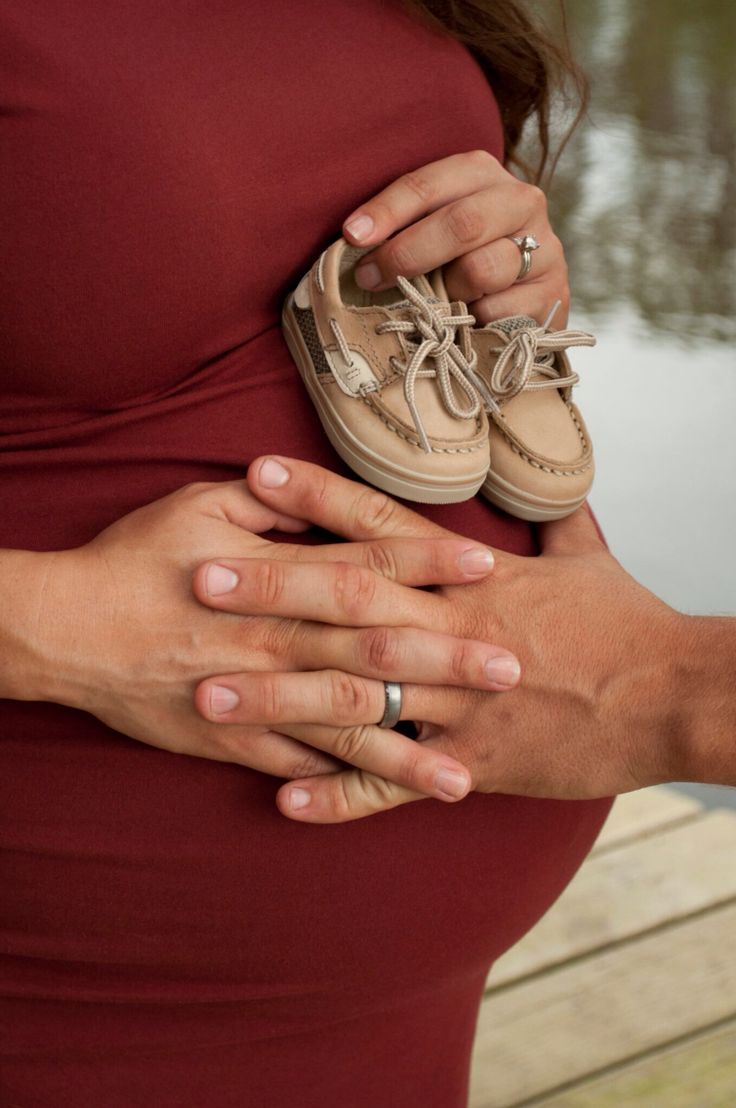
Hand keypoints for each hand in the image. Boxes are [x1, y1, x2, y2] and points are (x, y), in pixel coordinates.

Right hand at [29, 468, 517, 800]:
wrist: (68, 630)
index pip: (367, 563)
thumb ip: (270, 503)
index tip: (487, 562)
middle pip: (374, 649)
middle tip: (510, 670)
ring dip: (408, 751)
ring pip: (345, 727)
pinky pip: (298, 766)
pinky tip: (386, 804)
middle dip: (444, 660)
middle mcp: (276, 642)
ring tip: (465, 776)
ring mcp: (258, 699)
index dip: (428, 560)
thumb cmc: (137, 559)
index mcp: (274, 580)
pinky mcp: (235, 741)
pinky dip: (340, 786)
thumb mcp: (199, 505)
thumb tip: (326, 494)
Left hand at [242, 457, 684, 821]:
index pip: (382, 529)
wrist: (674, 697)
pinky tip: (280, 799)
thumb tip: (546, 482)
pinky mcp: (471, 764)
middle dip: (271, 590)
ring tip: (208, 694)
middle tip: (198, 581)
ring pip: (355, 696)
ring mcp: (458, 702)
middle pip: (348, 605)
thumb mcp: (590, 558)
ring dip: (278, 698)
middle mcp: (454, 633)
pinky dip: (338, 795)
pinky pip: (393, 782)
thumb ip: (554, 518)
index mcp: (474, 578)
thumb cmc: (631, 623)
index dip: (317, 499)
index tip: (256, 476)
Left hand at [342, 150, 567, 324]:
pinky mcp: (555, 294)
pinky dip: (474, 323)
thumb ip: (402, 230)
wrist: (518, 304)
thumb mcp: (429, 234)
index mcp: (483, 175)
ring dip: (445, 293)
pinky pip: (500, 313)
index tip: (352, 236)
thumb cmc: (456, 265)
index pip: (431, 184)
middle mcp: (521, 201)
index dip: (389, 210)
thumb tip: (353, 246)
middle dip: (407, 253)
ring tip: (436, 304)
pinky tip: (468, 323)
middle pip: (462, 223)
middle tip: (370, 279)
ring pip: (483, 269)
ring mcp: (546, 248)